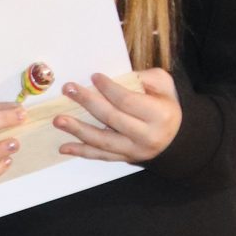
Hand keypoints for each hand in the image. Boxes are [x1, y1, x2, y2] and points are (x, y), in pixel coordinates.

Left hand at [54, 67, 181, 162]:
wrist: (177, 137)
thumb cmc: (166, 105)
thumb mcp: (164, 85)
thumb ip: (143, 77)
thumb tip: (115, 78)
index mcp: (159, 115)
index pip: (127, 101)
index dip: (109, 88)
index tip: (93, 77)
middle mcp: (146, 135)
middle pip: (111, 118)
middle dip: (87, 102)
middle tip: (68, 89)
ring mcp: (134, 150)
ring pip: (102, 141)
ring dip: (77, 130)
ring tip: (59, 120)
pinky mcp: (125, 158)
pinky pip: (100, 156)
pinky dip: (81, 152)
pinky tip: (64, 147)